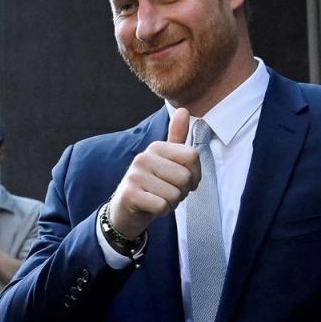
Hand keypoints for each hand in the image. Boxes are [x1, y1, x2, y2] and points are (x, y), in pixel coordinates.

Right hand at [109, 108, 199, 237]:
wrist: (125, 210)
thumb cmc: (152, 186)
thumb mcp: (165, 161)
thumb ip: (176, 138)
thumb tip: (183, 110)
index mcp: (156, 147)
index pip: (193, 156)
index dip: (194, 174)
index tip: (182, 180)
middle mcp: (143, 157)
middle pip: (186, 177)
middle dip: (182, 192)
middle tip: (167, 192)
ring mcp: (135, 175)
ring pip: (175, 194)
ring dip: (171, 203)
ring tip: (158, 199)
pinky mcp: (130, 194)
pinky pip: (162, 205)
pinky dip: (161, 211)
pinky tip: (151, 207)